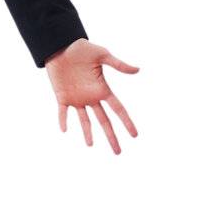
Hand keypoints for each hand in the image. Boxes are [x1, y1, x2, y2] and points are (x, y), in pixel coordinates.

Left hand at [44, 39, 138, 153]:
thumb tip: (138, 70)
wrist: (61, 46)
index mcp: (102, 89)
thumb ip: (118, 64)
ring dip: (87, 132)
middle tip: (118, 152)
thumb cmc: (82, 49)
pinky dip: (63, 120)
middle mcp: (91, 97)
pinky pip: (63, 112)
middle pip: (104, 121)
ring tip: (90, 145)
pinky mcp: (62, 96)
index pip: (118, 109)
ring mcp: (77, 98)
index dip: (126, 122)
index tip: (134, 135)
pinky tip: (64, 129)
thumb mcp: (102, 55)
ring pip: (84, 120)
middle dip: (111, 136)